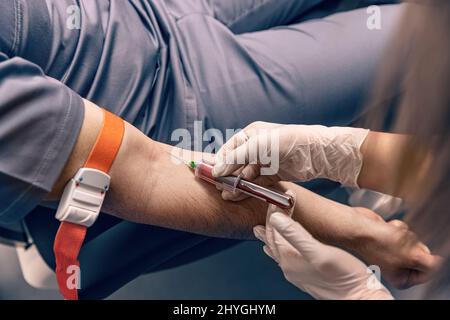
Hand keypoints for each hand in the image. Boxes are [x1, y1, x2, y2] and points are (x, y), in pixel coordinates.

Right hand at [213, 122, 368, 200]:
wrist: (316, 153)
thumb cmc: (286, 142)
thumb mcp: (257, 146)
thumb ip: (235, 158)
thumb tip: (215, 171)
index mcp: (251, 136)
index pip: (229, 150)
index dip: (219, 162)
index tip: (209, 174)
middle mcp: (256, 149)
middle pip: (235, 165)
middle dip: (227, 176)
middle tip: (218, 188)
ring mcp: (265, 163)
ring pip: (245, 176)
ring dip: (236, 185)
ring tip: (227, 196)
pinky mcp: (273, 175)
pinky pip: (256, 184)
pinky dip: (248, 190)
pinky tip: (239, 197)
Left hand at [254, 192, 392, 299]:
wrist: (359, 298)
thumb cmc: (343, 277)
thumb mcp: (318, 251)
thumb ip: (295, 234)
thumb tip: (275, 218)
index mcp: (288, 258)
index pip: (274, 229)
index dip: (275, 211)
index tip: (281, 196)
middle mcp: (288, 266)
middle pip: (273, 239)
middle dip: (271, 222)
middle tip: (269, 208)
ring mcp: (296, 272)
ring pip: (277, 249)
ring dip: (271, 236)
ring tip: (260, 230)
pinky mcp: (306, 275)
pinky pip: (285, 258)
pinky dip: (279, 248)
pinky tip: (280, 250)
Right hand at [349, 207, 441, 288]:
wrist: (359, 227)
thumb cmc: (377, 243)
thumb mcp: (411, 257)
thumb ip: (430, 263)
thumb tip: (439, 263)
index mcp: (401, 278)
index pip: (427, 273)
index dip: (427, 261)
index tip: (419, 252)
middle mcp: (398, 266)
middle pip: (421, 255)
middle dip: (414, 245)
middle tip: (401, 244)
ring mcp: (394, 251)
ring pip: (414, 241)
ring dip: (405, 236)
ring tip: (391, 236)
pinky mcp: (391, 237)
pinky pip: (405, 232)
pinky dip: (398, 229)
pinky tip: (387, 229)